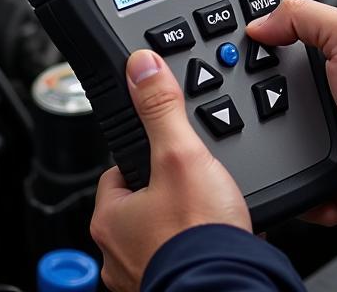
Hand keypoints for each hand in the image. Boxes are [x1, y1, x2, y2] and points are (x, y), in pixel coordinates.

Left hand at [91, 50, 250, 291]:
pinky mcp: (171, 282)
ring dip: (182, 219)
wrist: (227, 284)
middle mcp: (117, 251)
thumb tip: (142, 66)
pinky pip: (180, 253)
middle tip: (197, 178)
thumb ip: (162, 109)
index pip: (120, 169)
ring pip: (159, 230)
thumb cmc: (199, 234)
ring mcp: (142, 272)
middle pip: (141, 199)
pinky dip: (195, 244)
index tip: (167, 148)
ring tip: (210, 206)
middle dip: (168, 188)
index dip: (147, 153)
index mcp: (110, 217)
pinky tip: (215, 234)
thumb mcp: (181, 154)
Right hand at [247, 0, 336, 227]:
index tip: (233, 49)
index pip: (281, 45)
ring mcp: (323, 137)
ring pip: (270, 138)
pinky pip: (288, 179)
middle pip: (266, 93)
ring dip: (264, 140)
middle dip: (250, 98)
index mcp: (331, 57)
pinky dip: (284, 179)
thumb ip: (307, 17)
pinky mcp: (322, 175)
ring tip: (263, 135)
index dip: (257, 45)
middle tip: (243, 98)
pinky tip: (283, 169)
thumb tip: (260, 22)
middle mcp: (325, 95)